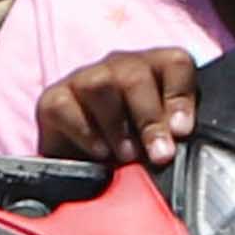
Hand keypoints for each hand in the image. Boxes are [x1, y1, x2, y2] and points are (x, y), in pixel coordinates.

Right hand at [36, 49, 200, 167]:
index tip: (181, 131)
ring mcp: (84, 79)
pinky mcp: (53, 99)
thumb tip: (181, 141)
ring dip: (116, 126)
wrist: (87, 171)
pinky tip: (99, 152)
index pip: (175, 63)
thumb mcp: (162, 142)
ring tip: (126, 156)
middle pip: (135, 75)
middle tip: (159, 154)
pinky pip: (65, 107)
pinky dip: (84, 132)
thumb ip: (175, 137)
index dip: (180, 95)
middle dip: (149, 118)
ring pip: (100, 85)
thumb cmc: (135, 152)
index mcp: (156, 70)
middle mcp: (120, 66)